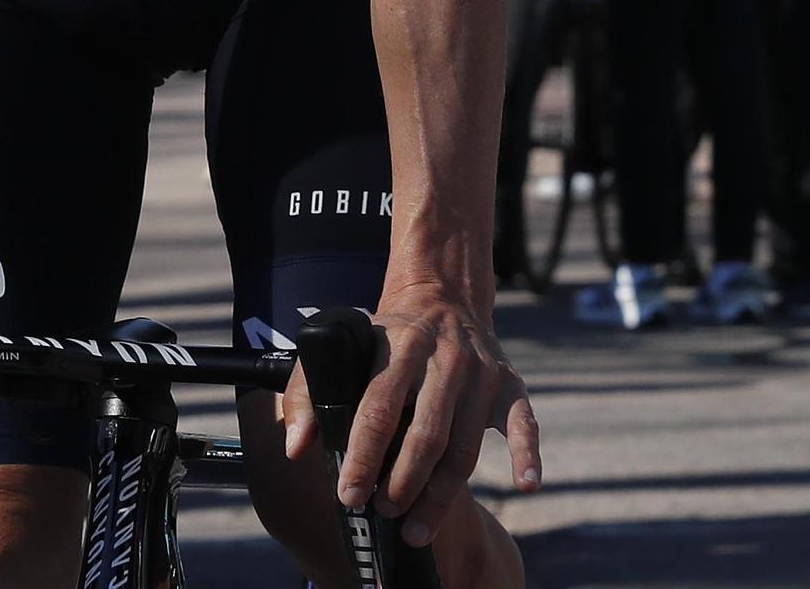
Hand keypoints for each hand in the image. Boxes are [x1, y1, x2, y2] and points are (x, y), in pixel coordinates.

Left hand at [281, 283, 540, 547]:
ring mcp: (480, 372)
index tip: (348, 494)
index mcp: (396, 345)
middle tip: (384, 515)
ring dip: (442, 494)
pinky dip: (528, 454)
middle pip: (425, 433)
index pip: (377, 408)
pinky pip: (523, 424)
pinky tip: (526, 485)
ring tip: (416, 529)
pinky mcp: (510, 385)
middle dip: (403, 482)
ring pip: (464, 445)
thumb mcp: (344, 346)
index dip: (362, 455)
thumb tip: (296, 447)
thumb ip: (309, 392)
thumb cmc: (384, 336)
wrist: (441, 296)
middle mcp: (442, 358)